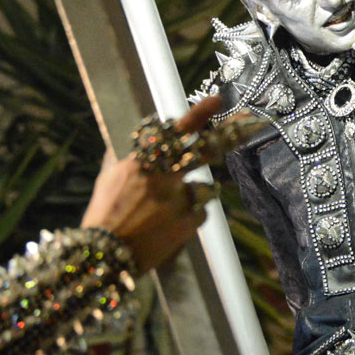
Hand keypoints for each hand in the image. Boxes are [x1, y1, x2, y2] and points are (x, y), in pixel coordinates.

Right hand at [81, 96, 221, 271]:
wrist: (103, 255)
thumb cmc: (103, 215)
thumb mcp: (107, 180)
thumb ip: (123, 160)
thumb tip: (133, 145)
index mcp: (142, 162)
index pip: (175, 131)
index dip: (199, 114)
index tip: (218, 99)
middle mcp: (164, 176)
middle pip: (206, 150)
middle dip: (231, 135)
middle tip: (251, 123)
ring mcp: (178, 200)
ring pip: (207, 188)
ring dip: (199, 192)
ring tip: (172, 208)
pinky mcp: (188, 224)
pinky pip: (200, 213)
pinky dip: (191, 217)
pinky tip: (171, 226)